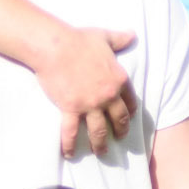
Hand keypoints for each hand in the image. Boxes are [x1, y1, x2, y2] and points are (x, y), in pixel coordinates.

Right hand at [33, 25, 137, 157]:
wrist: (55, 47)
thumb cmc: (79, 40)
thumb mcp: (104, 37)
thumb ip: (119, 39)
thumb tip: (132, 34)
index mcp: (118, 79)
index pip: (130, 100)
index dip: (130, 111)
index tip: (129, 118)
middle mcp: (108, 95)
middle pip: (118, 119)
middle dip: (120, 131)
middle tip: (120, 139)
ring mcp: (90, 104)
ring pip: (99, 131)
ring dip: (101, 144)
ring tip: (102, 153)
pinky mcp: (71, 109)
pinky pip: (72, 132)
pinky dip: (70, 145)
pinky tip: (69, 153)